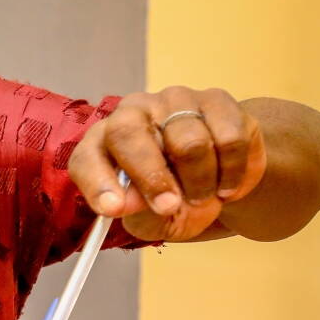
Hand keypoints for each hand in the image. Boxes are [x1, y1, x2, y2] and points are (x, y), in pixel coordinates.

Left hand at [68, 86, 266, 240]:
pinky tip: (226, 183)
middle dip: (151, 178)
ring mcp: (174, 101)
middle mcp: (132, 113)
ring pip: (189, 143)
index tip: (113, 209)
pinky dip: (232, 171)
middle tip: (170, 207)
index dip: (97, 183)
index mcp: (103, 143)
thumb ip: (138, 212)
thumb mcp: (151, 218)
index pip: (87, 157)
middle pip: (128, 135)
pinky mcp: (216, 101)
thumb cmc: (174, 198)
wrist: (223, 180)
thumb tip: (129, 202)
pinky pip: (229, 139)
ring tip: (202, 195)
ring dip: (200, 181)